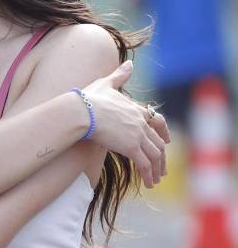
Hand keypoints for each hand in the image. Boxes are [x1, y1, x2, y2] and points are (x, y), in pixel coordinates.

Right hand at [82, 61, 170, 187]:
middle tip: (161, 169)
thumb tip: (129, 63)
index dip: (163, 133)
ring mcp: (137, 135)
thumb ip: (119, 76)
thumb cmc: (89, 99)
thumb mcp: (106, 84)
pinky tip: (148, 184)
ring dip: (156, 169)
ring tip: (155, 180)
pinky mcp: (131, 147)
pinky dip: (148, 175)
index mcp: (136, 109)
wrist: (82, 111)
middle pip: (158, 142)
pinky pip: (144, 164)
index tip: (166, 142)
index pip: (157, 121)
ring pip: (154, 155)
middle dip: (161, 157)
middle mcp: (141, 122)